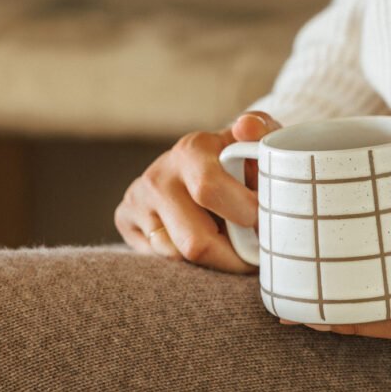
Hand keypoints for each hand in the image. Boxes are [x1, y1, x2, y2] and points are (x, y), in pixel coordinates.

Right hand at [114, 110, 281, 269]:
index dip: (244, 215)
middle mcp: (158, 176)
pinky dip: (188, 263)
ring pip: (178, 257)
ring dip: (212, 261)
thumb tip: (247, 128)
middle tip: (253, 253)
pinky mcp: (125, 220)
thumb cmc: (237, 159)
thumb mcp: (256, 141)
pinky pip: (160, 261)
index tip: (265, 223)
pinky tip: (202, 243)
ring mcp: (137, 200)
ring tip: (228, 244)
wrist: (199, 163)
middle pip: (195, 242)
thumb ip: (262, 132)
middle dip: (231, 257)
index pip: (209, 190)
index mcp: (191, 151)